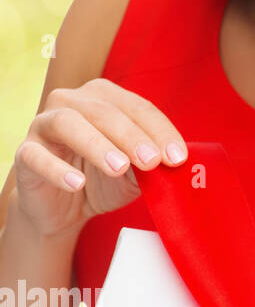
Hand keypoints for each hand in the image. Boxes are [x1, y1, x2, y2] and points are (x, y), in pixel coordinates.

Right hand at [11, 78, 187, 238]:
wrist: (65, 207)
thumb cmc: (103, 178)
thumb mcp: (135, 172)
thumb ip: (152, 162)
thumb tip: (177, 161)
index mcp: (105, 98)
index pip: (138, 107)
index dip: (160, 131)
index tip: (178, 157)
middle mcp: (72, 102)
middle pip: (105, 111)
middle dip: (132, 136)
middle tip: (152, 161)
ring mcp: (44, 125)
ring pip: (68, 123)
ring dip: (97, 145)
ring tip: (119, 168)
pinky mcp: (25, 152)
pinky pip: (36, 156)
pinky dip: (57, 169)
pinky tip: (77, 183)